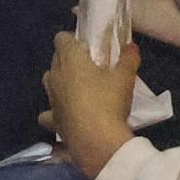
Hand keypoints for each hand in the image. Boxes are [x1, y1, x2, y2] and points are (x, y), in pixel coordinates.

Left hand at [44, 26, 140, 178]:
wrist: (97, 141)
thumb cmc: (109, 101)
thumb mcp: (125, 77)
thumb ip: (128, 58)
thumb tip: (130, 46)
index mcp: (70, 59)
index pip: (61, 38)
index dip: (72, 40)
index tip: (88, 48)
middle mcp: (55, 76)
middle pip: (56, 59)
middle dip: (69, 60)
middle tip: (90, 67)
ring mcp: (51, 99)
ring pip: (49, 82)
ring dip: (60, 82)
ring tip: (79, 89)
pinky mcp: (52, 120)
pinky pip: (48, 113)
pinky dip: (54, 112)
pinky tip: (65, 115)